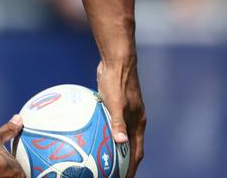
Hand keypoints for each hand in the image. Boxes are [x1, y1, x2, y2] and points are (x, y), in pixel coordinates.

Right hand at [0, 115, 25, 177]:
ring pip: (9, 176)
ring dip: (7, 170)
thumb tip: (19, 119)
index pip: (29, 170)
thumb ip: (9, 129)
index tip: (25, 157)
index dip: (27, 163)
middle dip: (17, 167)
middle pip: (19, 174)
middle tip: (13, 159)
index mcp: (14, 170)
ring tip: (0, 161)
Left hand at [97, 60, 146, 177]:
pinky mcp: (115, 104)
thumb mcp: (116, 103)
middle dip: (123, 162)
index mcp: (137, 122)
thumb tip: (121, 141)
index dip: (131, 167)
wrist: (117, 61)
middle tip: (111, 172)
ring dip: (113, 147)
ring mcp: (125, 112)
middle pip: (129, 146)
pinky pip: (110, 123)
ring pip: (120, 134)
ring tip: (101, 158)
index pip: (136, 152)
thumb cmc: (117, 81)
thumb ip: (118, 122)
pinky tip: (90, 134)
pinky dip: (104, 131)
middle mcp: (134, 119)